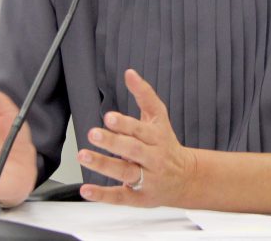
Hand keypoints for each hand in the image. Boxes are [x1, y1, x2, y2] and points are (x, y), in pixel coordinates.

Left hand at [77, 69, 197, 206]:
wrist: (186, 177)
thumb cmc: (166, 144)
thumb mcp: (159, 117)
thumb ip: (144, 95)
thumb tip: (129, 73)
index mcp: (157, 137)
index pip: (141, 130)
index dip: (125, 124)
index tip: (109, 117)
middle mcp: (153, 157)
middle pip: (133, 150)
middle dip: (113, 142)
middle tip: (93, 134)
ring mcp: (147, 178)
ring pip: (125, 172)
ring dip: (103, 165)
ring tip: (84, 155)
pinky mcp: (139, 197)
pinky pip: (121, 197)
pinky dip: (103, 195)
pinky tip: (87, 190)